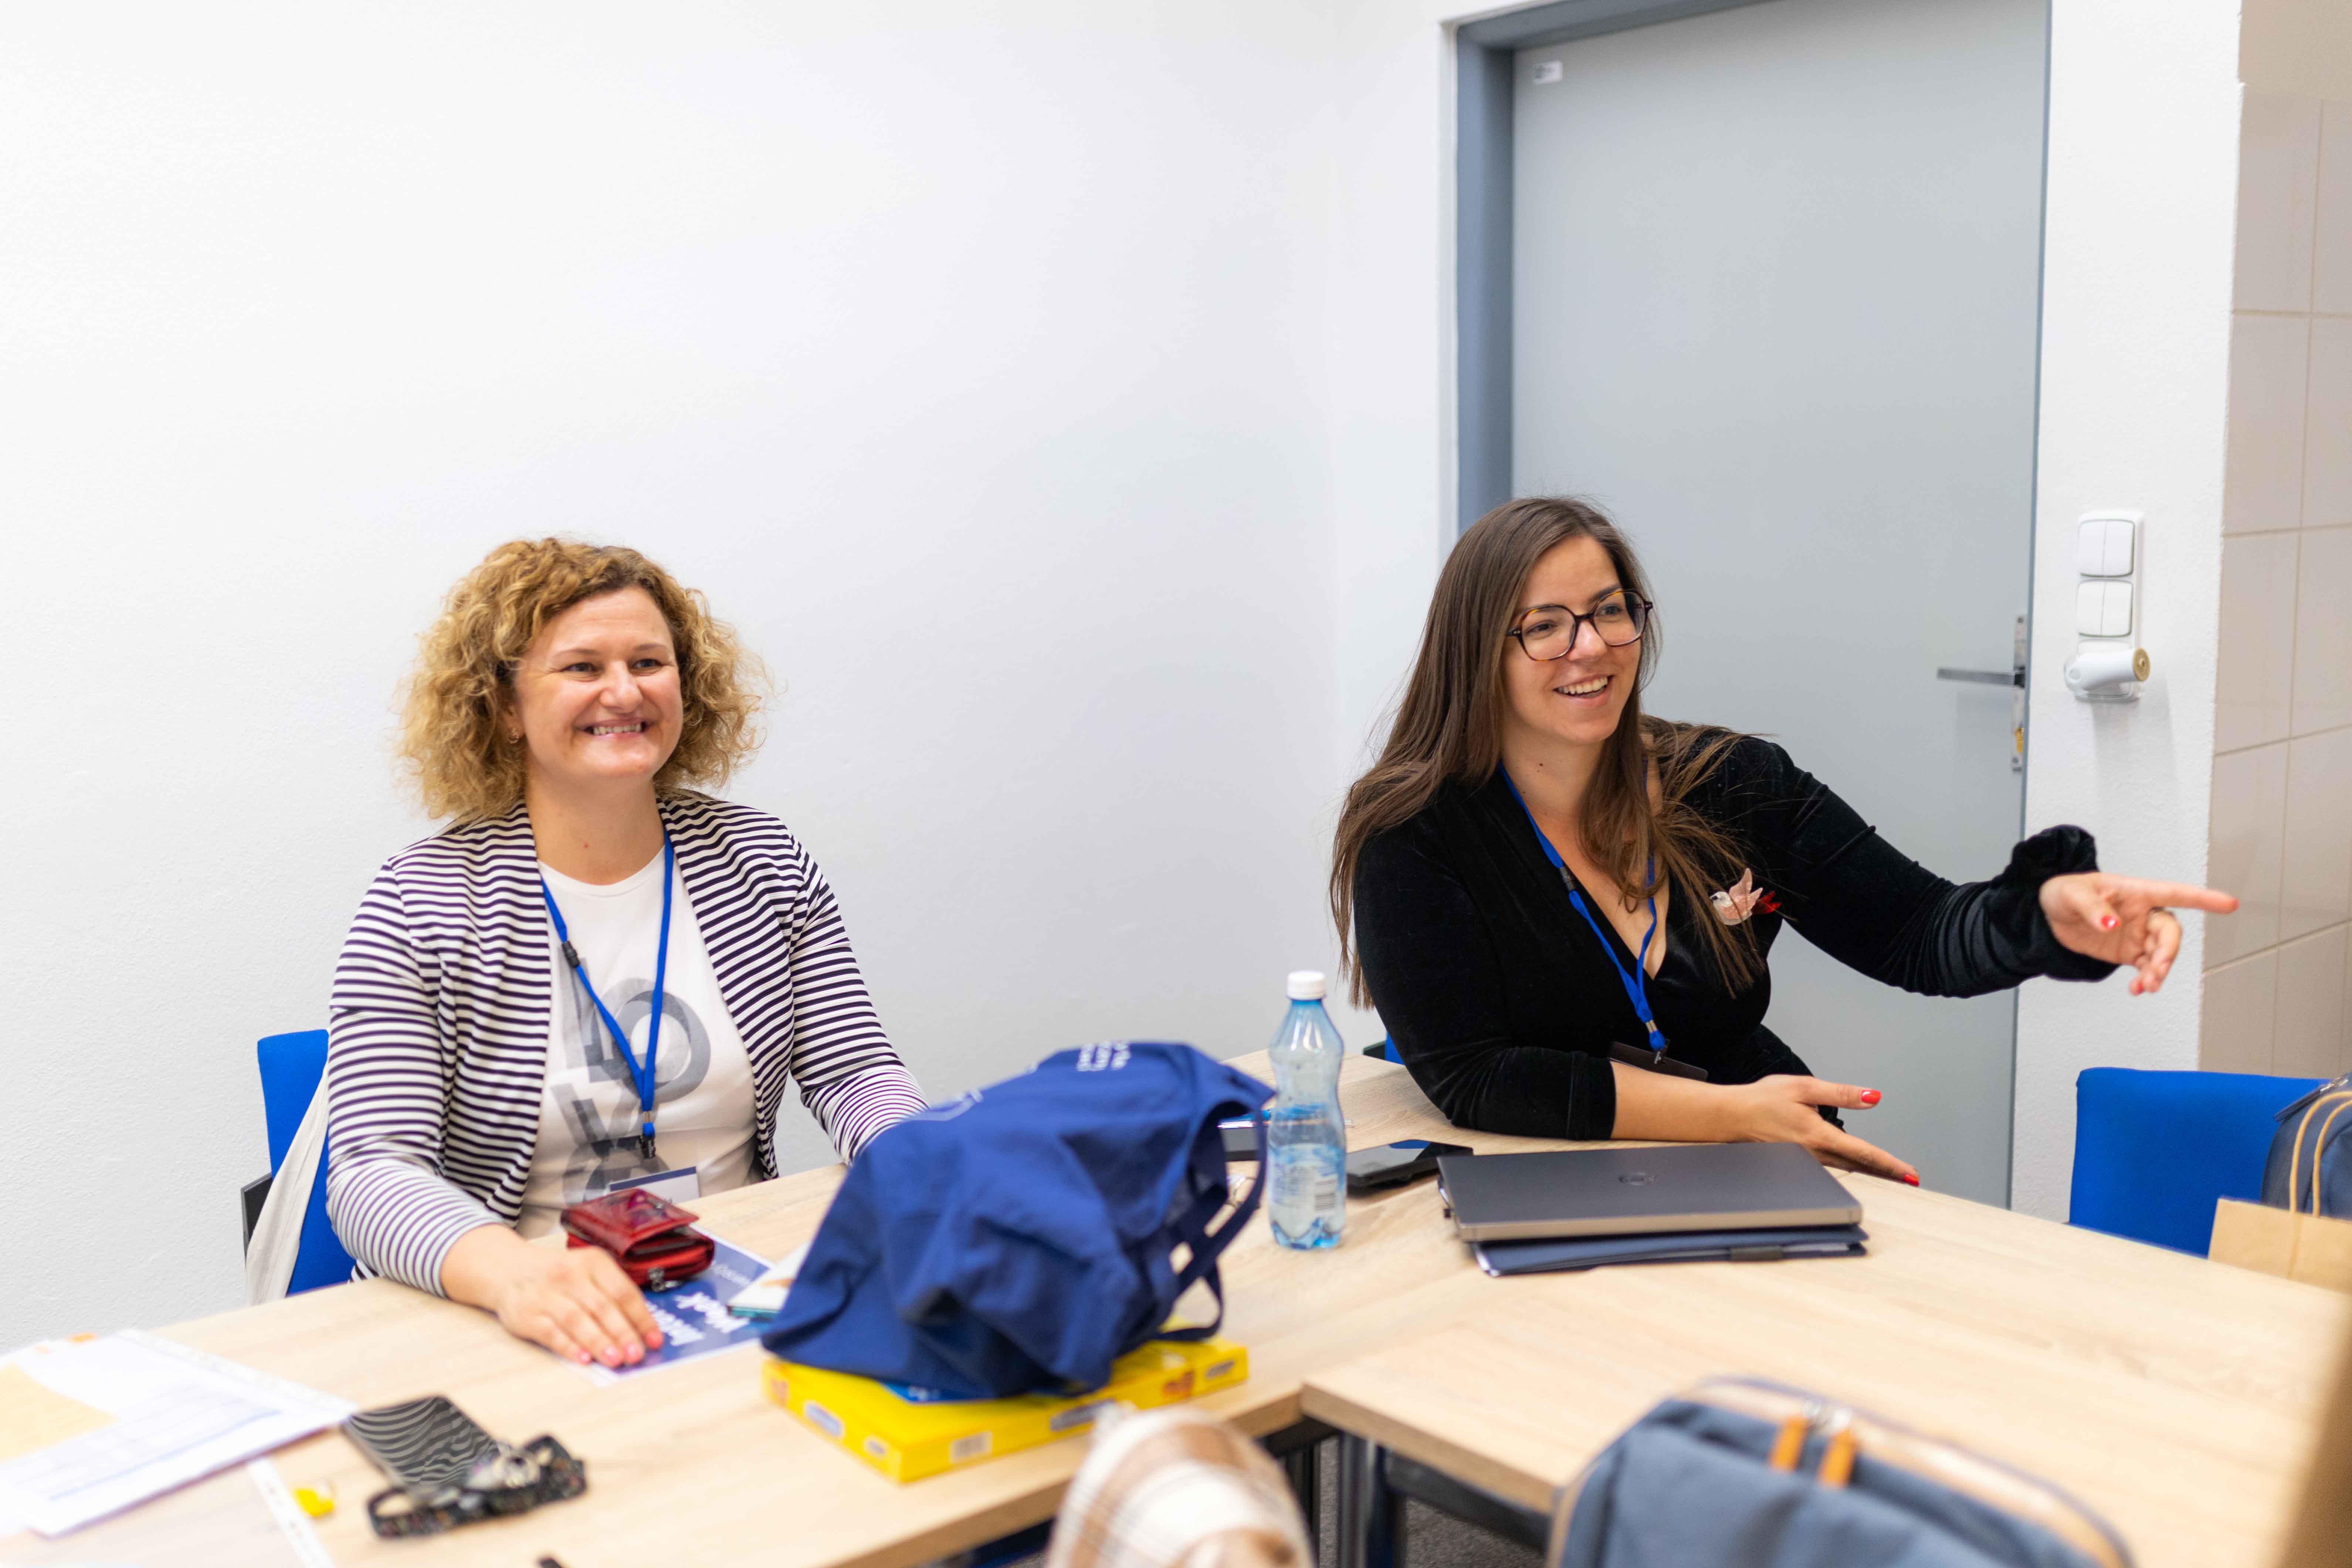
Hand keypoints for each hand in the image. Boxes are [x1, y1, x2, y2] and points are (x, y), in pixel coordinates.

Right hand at [440, 1225, 662, 1368]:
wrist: (508, 1270)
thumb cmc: (559, 1275)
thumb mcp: (588, 1271)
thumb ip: (612, 1294)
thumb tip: (641, 1329)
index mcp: (593, 1262)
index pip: (623, 1291)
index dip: (641, 1318)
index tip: (655, 1340)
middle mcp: (570, 1275)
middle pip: (602, 1307)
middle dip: (623, 1333)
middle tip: (637, 1354)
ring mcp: (546, 1295)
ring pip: (578, 1320)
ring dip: (598, 1341)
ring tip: (616, 1360)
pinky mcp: (527, 1314)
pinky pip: (551, 1332)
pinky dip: (568, 1346)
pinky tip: (583, 1359)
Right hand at [1720, 1074, 1917, 1185]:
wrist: (1731, 1116)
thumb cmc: (1763, 1099)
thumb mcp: (1805, 1088)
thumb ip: (1841, 1094)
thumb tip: (1873, 1098)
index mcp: (1819, 1136)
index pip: (1864, 1153)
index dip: (1890, 1164)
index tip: (1910, 1174)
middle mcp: (1815, 1154)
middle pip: (1859, 1167)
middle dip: (1887, 1173)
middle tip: (1911, 1180)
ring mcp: (1807, 1161)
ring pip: (1846, 1169)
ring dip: (1871, 1171)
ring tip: (1892, 1173)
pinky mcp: (1799, 1161)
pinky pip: (1832, 1167)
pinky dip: (1851, 1168)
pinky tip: (1858, 1167)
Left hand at [2039, 874, 2237, 995]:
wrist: (2048, 914)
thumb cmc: (2064, 893)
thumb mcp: (2072, 895)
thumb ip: (2092, 909)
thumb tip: (2111, 924)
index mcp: (2137, 893)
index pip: (2176, 894)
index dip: (2203, 898)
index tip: (2230, 904)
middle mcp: (2143, 914)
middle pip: (2169, 932)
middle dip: (2168, 952)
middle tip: (2157, 970)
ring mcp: (2137, 935)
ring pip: (2161, 954)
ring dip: (2159, 970)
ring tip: (2147, 986)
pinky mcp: (2128, 953)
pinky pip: (2145, 968)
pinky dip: (2145, 979)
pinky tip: (2137, 989)